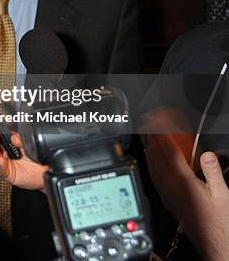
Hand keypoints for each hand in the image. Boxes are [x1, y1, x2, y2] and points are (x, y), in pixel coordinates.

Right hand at [0, 119, 46, 190]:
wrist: (45, 168)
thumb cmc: (36, 154)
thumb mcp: (29, 142)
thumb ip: (21, 139)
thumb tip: (13, 137)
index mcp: (6, 139)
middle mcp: (3, 150)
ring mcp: (4, 161)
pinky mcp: (7, 173)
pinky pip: (0, 170)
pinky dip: (0, 165)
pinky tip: (1, 161)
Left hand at [144, 134, 228, 260]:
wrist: (213, 243)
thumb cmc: (218, 222)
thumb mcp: (222, 195)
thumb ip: (213, 173)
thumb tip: (207, 155)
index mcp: (183, 182)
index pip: (169, 153)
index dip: (161, 135)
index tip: (155, 122)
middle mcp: (170, 186)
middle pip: (156, 157)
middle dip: (150, 138)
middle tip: (145, 123)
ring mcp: (166, 193)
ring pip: (153, 165)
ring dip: (148, 148)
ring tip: (144, 136)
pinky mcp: (167, 199)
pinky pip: (154, 176)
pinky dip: (150, 163)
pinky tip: (150, 160)